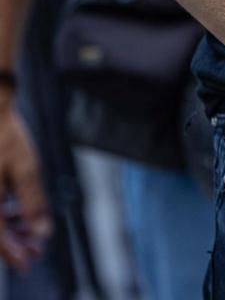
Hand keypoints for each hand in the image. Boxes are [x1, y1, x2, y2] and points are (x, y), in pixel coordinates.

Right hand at [0, 97, 51, 270]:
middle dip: (16, 241)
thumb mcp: (26, 170)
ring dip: (12, 227)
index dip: (13, 252)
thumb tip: (43, 231)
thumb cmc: (6, 138)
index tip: (29, 262)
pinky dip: (4, 212)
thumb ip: (34, 202)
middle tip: (37, 249)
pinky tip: (20, 212)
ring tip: (33, 231)